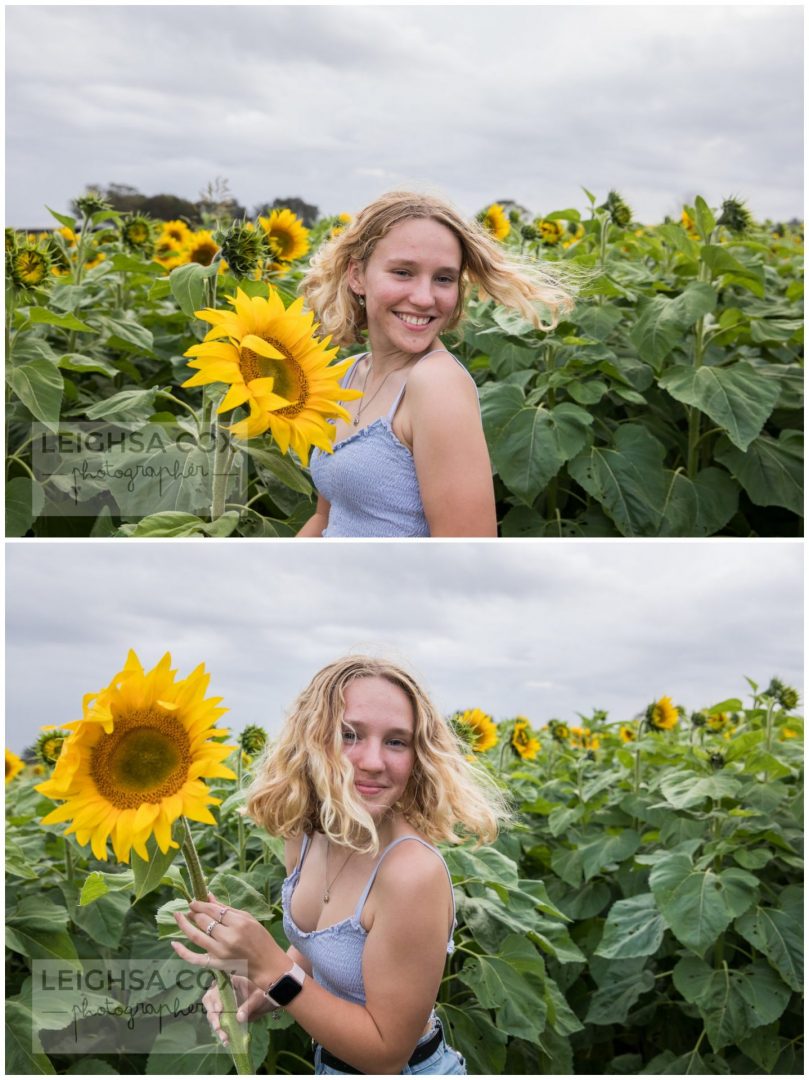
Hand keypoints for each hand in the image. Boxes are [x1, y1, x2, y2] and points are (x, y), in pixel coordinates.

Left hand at [171, 890, 285, 987]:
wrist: (267, 964)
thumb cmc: (261, 939)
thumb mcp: (248, 919)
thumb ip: (228, 909)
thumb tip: (209, 897)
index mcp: (239, 923)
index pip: (215, 910)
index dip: (202, 904)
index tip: (195, 901)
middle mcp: (228, 937)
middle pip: (205, 921)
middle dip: (195, 912)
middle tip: (189, 907)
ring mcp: (220, 952)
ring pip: (197, 936)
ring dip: (185, 925)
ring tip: (179, 916)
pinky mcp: (216, 964)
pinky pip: (195, 959)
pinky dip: (182, 952)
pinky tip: (173, 943)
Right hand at [203, 975, 272, 1045]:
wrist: (265, 1003)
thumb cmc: (262, 995)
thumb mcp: (258, 998)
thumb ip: (248, 1006)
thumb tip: (239, 1018)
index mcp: (230, 982)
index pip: (217, 987)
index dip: (215, 998)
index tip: (219, 1010)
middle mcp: (222, 991)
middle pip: (209, 1000)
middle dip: (213, 1015)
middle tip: (218, 1026)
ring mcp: (221, 1003)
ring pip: (212, 1014)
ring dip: (216, 1026)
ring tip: (224, 1037)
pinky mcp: (222, 1014)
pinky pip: (217, 1022)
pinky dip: (220, 1031)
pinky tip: (226, 1040)